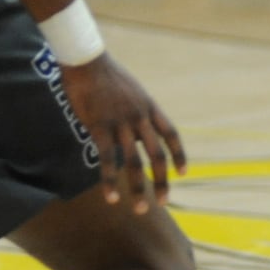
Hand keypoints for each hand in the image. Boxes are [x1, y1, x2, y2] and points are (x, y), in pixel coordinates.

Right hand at [60, 53, 186, 212]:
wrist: (86, 60)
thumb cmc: (105, 74)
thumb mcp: (131, 90)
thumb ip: (136, 110)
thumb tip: (136, 129)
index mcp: (149, 107)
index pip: (171, 134)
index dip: (179, 155)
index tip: (182, 173)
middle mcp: (139, 117)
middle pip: (157, 155)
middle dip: (161, 181)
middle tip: (163, 202)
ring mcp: (120, 123)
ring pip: (134, 162)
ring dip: (138, 188)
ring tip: (140, 209)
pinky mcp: (99, 127)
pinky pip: (108, 160)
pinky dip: (110, 181)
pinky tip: (110, 197)